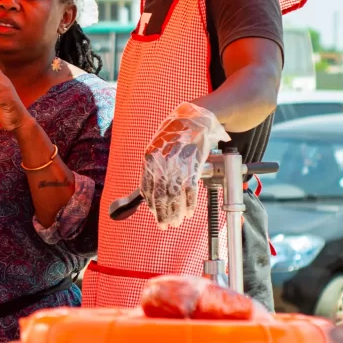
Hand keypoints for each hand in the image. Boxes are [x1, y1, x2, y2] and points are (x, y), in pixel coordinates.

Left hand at [138, 101, 222, 229]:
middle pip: (160, 196)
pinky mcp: (194, 166)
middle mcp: (161, 163)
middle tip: (165, 225)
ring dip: (175, 212)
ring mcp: (178, 166)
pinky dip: (190, 204)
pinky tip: (189, 212)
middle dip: (162, 214)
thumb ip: (155, 165)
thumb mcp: (158, 145)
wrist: (196, 117)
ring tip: (176, 222)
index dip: (150, 204)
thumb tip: (152, 187)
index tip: (154, 214)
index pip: (146, 188)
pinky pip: (190, 191)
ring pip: (174, 196)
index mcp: (150, 158)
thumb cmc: (177, 131)